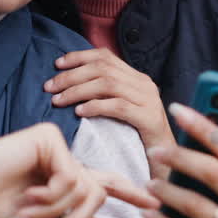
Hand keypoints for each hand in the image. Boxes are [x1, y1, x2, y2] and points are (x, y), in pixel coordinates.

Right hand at [0, 123, 158, 217]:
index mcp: (60, 178)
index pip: (102, 185)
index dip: (130, 193)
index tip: (154, 203)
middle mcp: (62, 159)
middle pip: (97, 190)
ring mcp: (57, 146)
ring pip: (84, 189)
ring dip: (57, 211)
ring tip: (27, 211)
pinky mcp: (50, 138)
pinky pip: (71, 177)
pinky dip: (51, 195)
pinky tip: (28, 194)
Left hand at [45, 48, 175, 175]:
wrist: (167, 160)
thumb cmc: (138, 138)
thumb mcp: (122, 110)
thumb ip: (105, 95)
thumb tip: (70, 84)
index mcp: (137, 78)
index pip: (106, 56)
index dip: (79, 57)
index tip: (56, 64)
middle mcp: (144, 84)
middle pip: (103, 69)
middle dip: (72, 76)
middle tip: (49, 87)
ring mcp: (149, 100)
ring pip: (108, 84)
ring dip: (78, 91)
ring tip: (58, 101)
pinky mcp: (150, 118)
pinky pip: (118, 106)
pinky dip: (96, 106)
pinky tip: (79, 113)